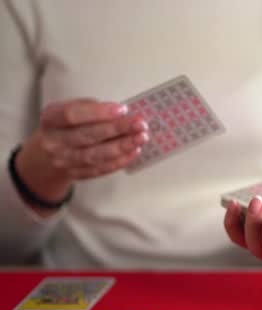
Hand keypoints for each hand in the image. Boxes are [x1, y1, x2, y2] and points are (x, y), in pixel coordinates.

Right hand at [16, 99, 148, 210]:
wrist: (46, 155)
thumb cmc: (65, 127)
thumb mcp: (69, 109)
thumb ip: (91, 108)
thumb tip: (120, 112)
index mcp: (50, 119)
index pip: (72, 115)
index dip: (99, 112)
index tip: (122, 110)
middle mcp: (54, 141)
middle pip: (87, 136)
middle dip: (117, 129)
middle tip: (139, 124)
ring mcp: (63, 160)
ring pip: (95, 155)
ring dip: (122, 146)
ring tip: (140, 138)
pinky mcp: (75, 174)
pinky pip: (99, 169)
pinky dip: (119, 161)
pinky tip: (134, 151)